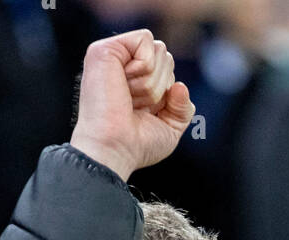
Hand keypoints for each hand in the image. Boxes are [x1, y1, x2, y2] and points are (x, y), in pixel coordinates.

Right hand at [71, 29, 194, 182]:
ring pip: (159, 50)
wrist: (114, 150)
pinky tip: (123, 85)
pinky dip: (143, 68)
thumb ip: (183, 108)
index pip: (169, 68)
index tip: (144, 113)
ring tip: (127, 98)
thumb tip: (180, 86)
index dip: (166, 94)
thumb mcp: (169, 128)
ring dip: (150, 83)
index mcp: (134, 80)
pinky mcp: (106, 49)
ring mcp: (113, 55)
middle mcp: (123, 64)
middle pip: (166, 56)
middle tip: (135, 106)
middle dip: (159, 87)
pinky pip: (145, 40)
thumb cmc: (136, 145)